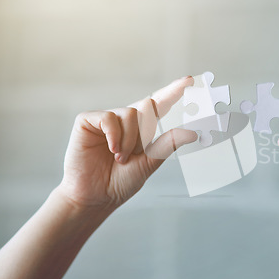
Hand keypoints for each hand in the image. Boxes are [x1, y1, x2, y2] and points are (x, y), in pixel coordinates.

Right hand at [58, 77, 197, 208]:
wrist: (95, 198)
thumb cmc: (120, 182)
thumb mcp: (149, 163)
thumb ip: (166, 146)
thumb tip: (190, 133)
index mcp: (141, 129)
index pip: (160, 105)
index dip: (173, 91)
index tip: (189, 80)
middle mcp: (125, 121)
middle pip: (147, 105)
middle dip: (146, 131)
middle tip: (135, 153)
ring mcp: (106, 120)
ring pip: (131, 112)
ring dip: (130, 140)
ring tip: (119, 158)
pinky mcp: (87, 121)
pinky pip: (108, 117)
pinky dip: (114, 134)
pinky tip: (112, 150)